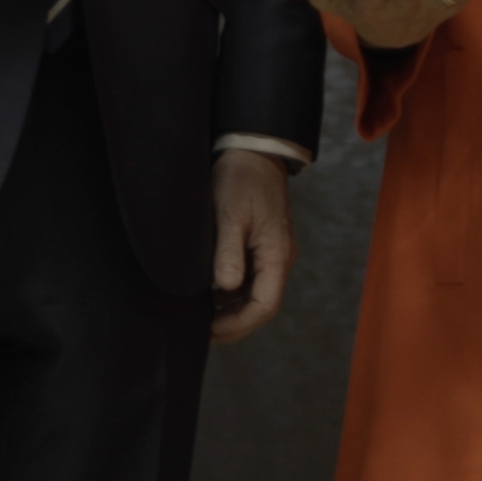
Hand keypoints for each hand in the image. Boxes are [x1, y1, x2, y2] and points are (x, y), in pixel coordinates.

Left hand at [209, 149, 295, 343]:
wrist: (253, 149)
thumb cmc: (241, 178)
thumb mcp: (229, 214)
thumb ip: (228, 251)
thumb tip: (227, 287)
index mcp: (276, 254)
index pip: (264, 305)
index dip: (238, 324)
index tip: (210, 330)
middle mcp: (279, 258)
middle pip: (262, 304)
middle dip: (234, 323)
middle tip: (202, 331)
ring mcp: (272, 252)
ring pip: (256, 293)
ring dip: (232, 309)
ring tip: (202, 316)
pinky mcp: (262, 244)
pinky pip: (251, 278)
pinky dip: (232, 292)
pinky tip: (210, 293)